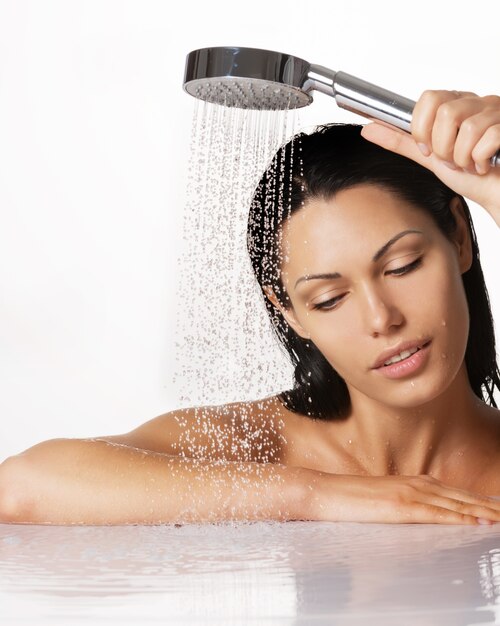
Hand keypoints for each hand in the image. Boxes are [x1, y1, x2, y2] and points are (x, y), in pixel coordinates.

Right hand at [306, 472, 499, 523]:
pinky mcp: (400, 507)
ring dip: (484, 512)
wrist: (324, 492)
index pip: (456, 493)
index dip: (481, 501)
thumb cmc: (350, 500)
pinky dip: (461, 518)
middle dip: (490, 506)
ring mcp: (409, 494)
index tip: (498, 509)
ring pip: (457, 504)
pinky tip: (477, 523)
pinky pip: (437, 514)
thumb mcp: (384, 501)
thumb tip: (423, 516)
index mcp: (413, 483)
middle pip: (463, 497)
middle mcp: (416, 484)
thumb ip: (406, 505)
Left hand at [360, 90, 499, 226]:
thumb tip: (367, 128)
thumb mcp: (427, 157)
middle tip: (450, 160)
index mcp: (456, 103)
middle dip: (442, 147)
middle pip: (446, 112)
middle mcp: (477, 102)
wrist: (494, 193)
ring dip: (462, 158)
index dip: (423, 129)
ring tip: (468, 165)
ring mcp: (497, 112)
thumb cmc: (467, 175)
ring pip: (466, 128)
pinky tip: (484, 166)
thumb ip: (401, 141)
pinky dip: (480, 161)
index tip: (427, 150)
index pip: (429, 98)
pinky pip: (488, 139)